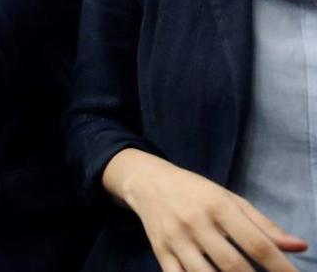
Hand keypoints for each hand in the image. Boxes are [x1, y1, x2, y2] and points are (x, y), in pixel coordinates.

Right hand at [103, 149, 307, 271]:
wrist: (147, 182)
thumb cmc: (196, 191)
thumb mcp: (230, 199)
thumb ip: (263, 225)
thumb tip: (298, 246)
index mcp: (218, 206)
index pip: (256, 243)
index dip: (280, 266)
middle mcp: (196, 222)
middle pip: (233, 264)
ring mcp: (175, 239)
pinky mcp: (160, 252)